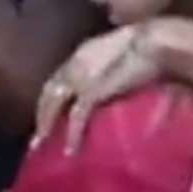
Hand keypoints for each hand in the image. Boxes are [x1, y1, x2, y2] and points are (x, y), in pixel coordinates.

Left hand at [33, 24, 161, 154]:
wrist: (155, 42)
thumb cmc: (149, 45)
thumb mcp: (122, 55)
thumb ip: (112, 68)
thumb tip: (114, 84)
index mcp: (83, 53)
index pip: (60, 76)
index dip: (53, 96)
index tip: (49, 111)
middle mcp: (75, 63)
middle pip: (50, 90)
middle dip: (41, 113)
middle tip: (37, 135)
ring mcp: (81, 77)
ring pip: (54, 103)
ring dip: (46, 125)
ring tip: (42, 144)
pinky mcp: (91, 91)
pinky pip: (76, 117)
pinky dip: (72, 135)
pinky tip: (71, 150)